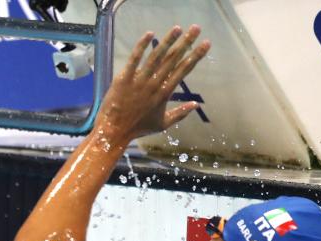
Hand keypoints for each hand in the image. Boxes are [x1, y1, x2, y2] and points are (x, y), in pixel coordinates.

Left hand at [94, 25, 209, 140]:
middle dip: (186, 42)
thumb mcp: (163, 124)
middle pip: (173, 60)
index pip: (183, 70)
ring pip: (156, 57)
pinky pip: (134, 59)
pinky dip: (141, 46)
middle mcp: (154, 84)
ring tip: (178, 28)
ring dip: (167, 41)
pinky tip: (149, 34)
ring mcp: (139, 80)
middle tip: (196, 28)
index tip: (206, 43)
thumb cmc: (138, 128)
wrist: (114, 131)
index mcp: (165, 93)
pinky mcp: (124, 78)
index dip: (195, 56)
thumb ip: (180, 113)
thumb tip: (196, 105)